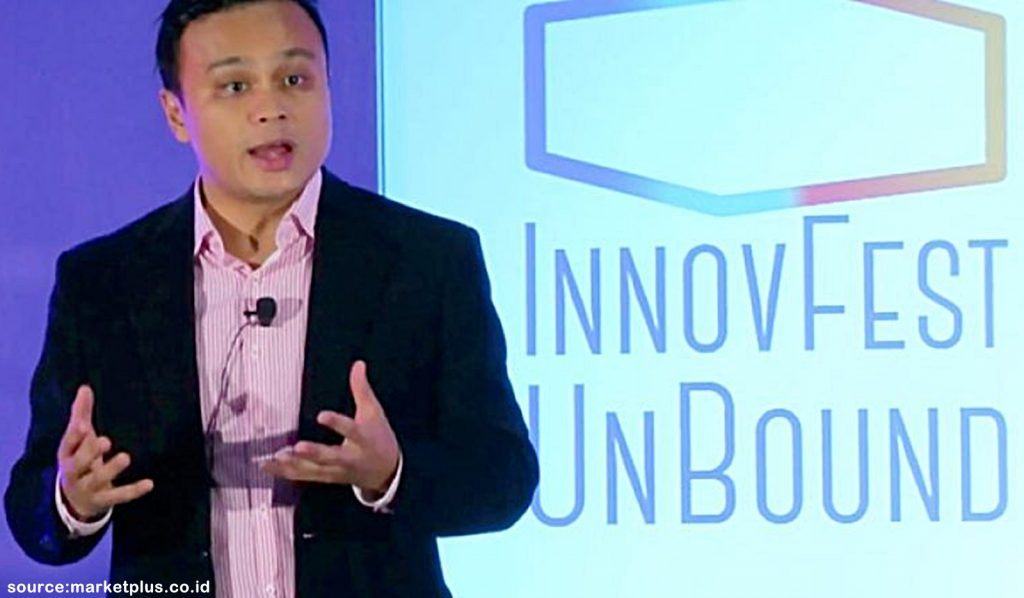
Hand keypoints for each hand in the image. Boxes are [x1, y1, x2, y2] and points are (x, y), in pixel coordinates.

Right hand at [57, 385, 153, 521]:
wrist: (74, 500)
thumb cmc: (79, 459)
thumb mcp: (78, 439)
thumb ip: (81, 414)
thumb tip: (85, 387)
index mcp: (67, 455)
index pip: (67, 444)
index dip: (74, 437)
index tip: (82, 425)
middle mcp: (74, 472)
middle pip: (79, 464)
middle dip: (90, 453)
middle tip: (105, 441)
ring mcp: (88, 488)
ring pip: (98, 480)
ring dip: (111, 469)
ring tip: (126, 457)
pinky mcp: (103, 500)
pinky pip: (118, 496)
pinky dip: (133, 490)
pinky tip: (150, 483)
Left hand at [262, 361, 400, 492]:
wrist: (386, 473)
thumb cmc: (379, 438)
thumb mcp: (374, 413)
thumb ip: (362, 390)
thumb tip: (358, 365)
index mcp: (363, 439)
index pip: (351, 430)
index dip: (337, 424)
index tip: (322, 416)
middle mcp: (349, 458)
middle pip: (331, 457)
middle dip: (314, 453)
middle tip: (297, 447)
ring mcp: (336, 471)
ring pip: (314, 470)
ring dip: (295, 465)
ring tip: (277, 457)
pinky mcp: (325, 477)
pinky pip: (304, 476)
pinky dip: (286, 472)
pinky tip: (268, 465)